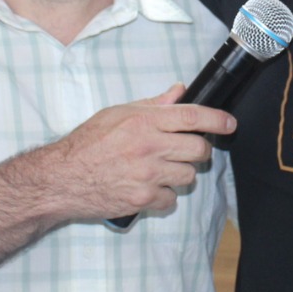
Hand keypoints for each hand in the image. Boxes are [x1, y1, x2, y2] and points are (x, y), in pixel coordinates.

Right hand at [31, 86, 235, 223]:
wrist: (62, 178)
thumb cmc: (87, 144)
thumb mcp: (117, 113)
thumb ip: (153, 105)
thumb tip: (179, 92)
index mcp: (144, 121)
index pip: (192, 117)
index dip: (217, 120)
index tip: (230, 124)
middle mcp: (149, 147)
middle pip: (198, 150)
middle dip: (198, 151)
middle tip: (185, 152)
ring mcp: (147, 175)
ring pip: (188, 176)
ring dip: (179, 175)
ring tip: (159, 171)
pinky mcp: (142, 199)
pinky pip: (171, 199)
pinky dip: (163, 197)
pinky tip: (147, 189)